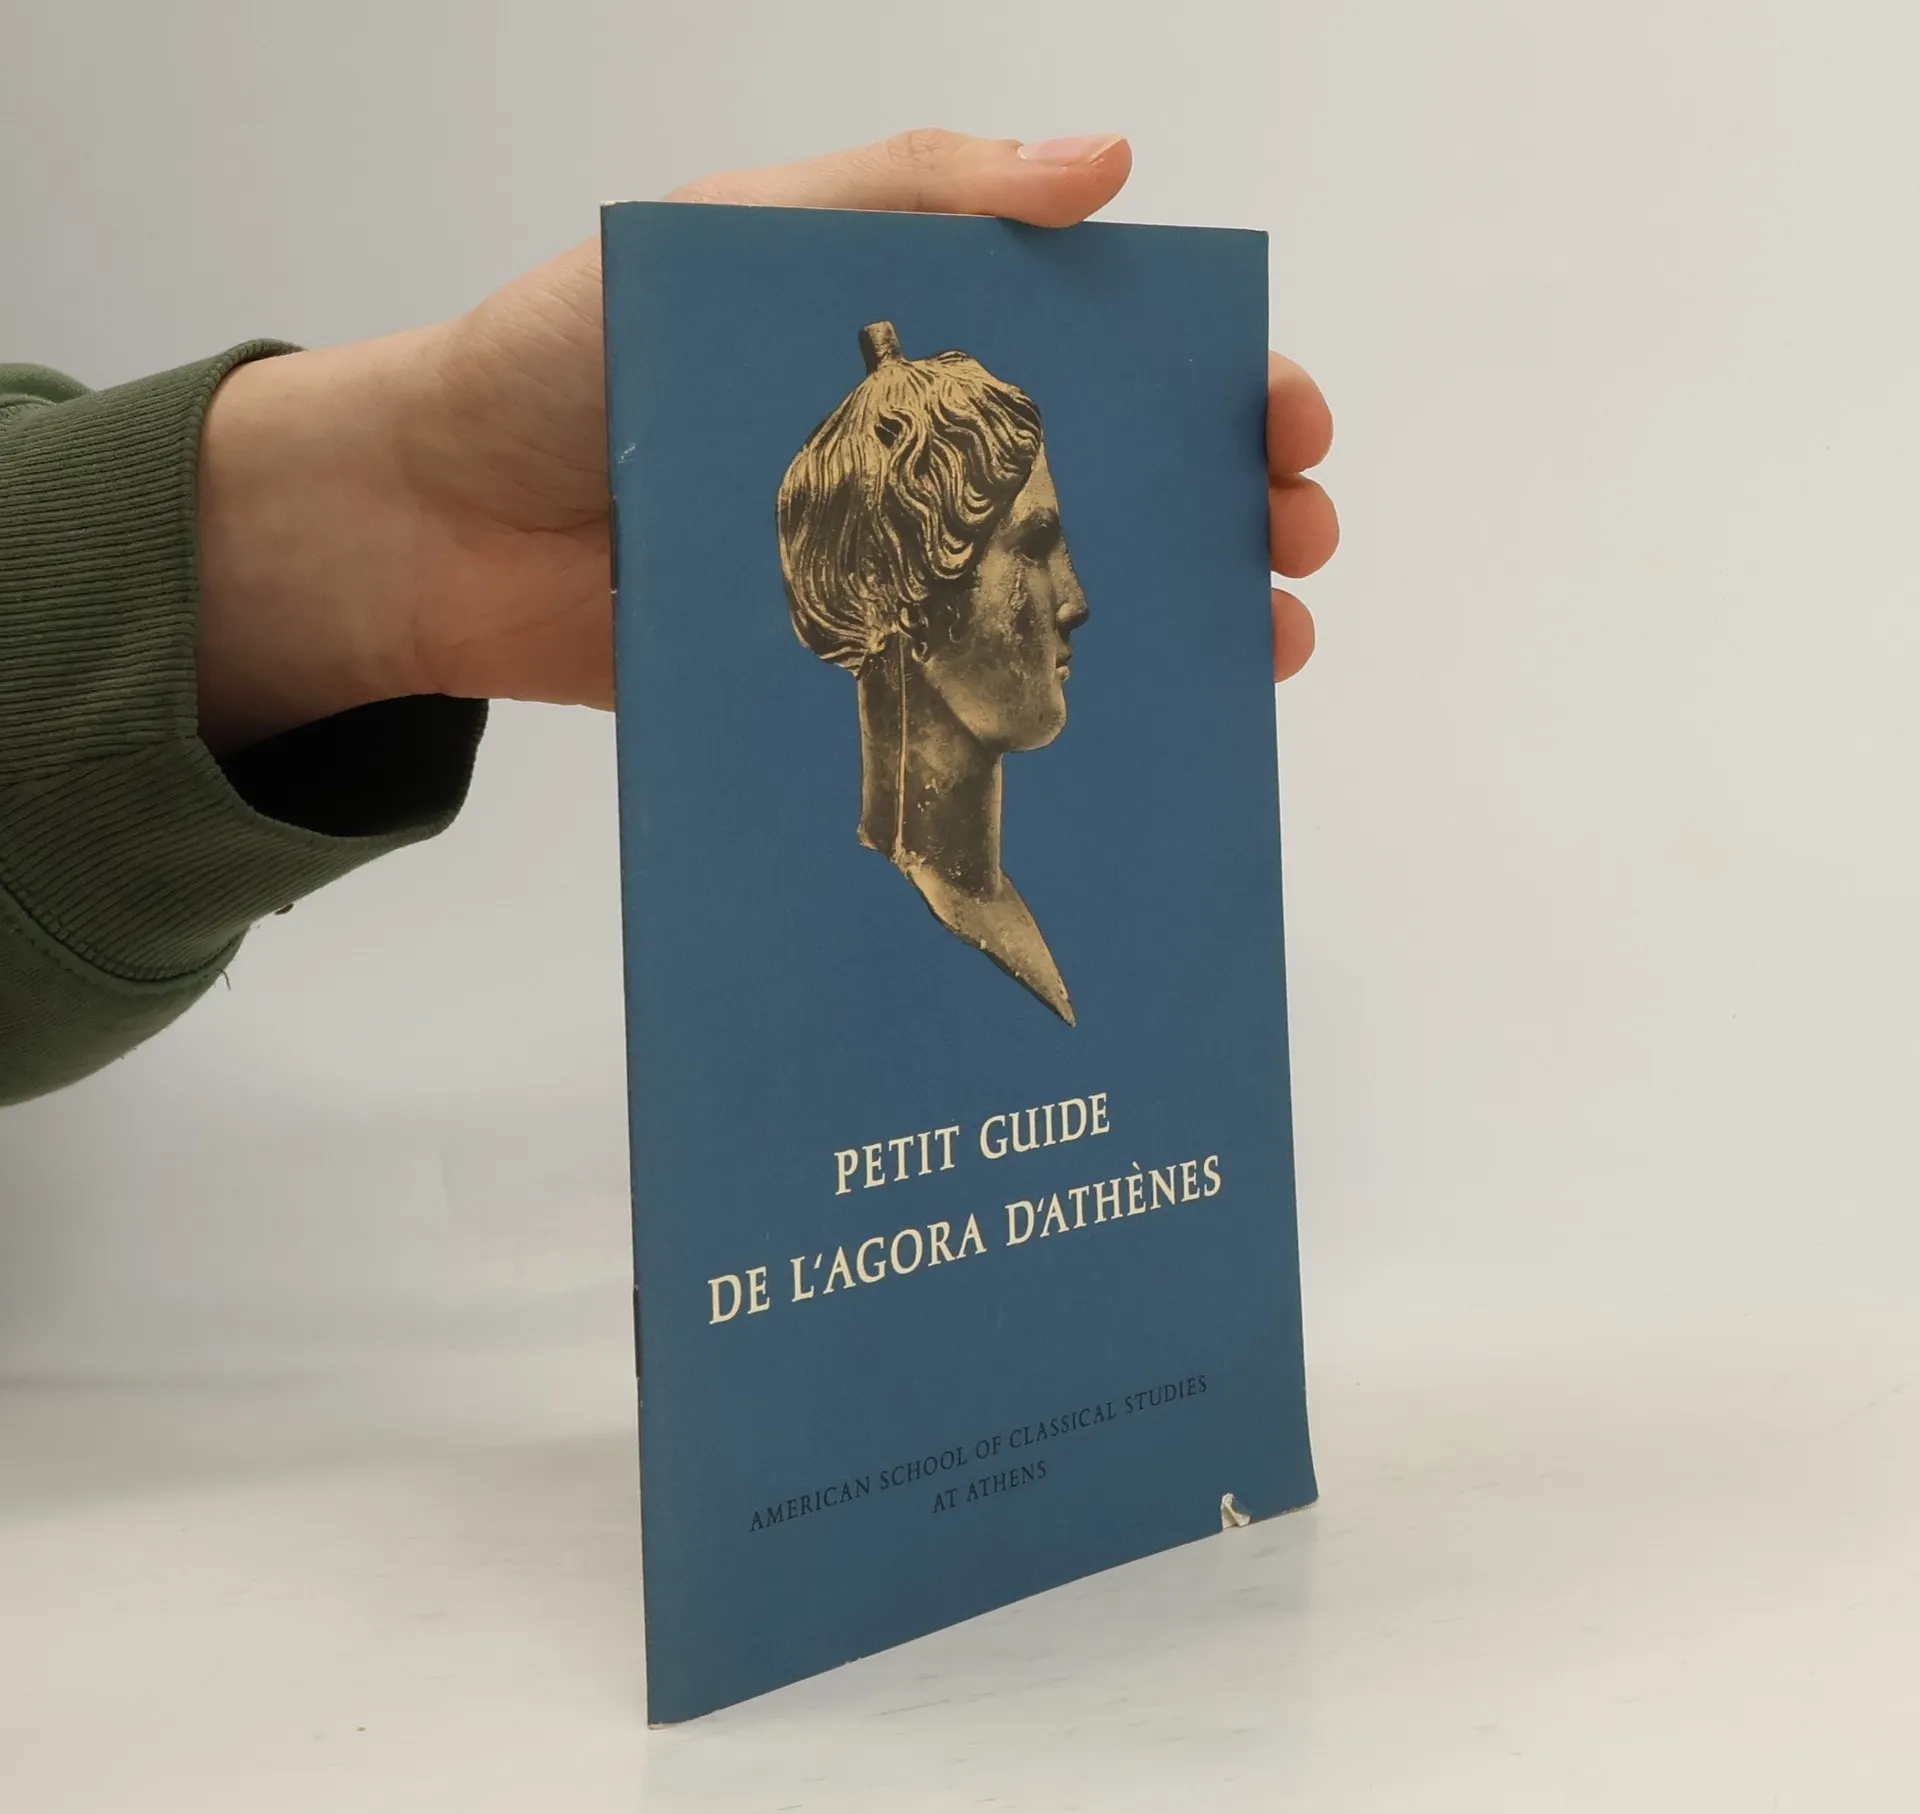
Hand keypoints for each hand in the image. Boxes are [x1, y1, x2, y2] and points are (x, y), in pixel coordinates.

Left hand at [194, 131, 1337, 752]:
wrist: (434, 521)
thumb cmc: (564, 354)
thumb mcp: (731, 229)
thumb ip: (906, 190)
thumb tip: (1106, 164)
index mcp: (915, 353)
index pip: (1106, 358)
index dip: (1212, 386)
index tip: (1283, 422)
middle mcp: (923, 468)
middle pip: (1117, 484)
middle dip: (1230, 510)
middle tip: (1292, 543)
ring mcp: (891, 581)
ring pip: (1066, 599)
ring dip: (1182, 621)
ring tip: (1257, 645)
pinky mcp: (839, 679)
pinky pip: (963, 699)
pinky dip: (1052, 716)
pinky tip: (1130, 730)